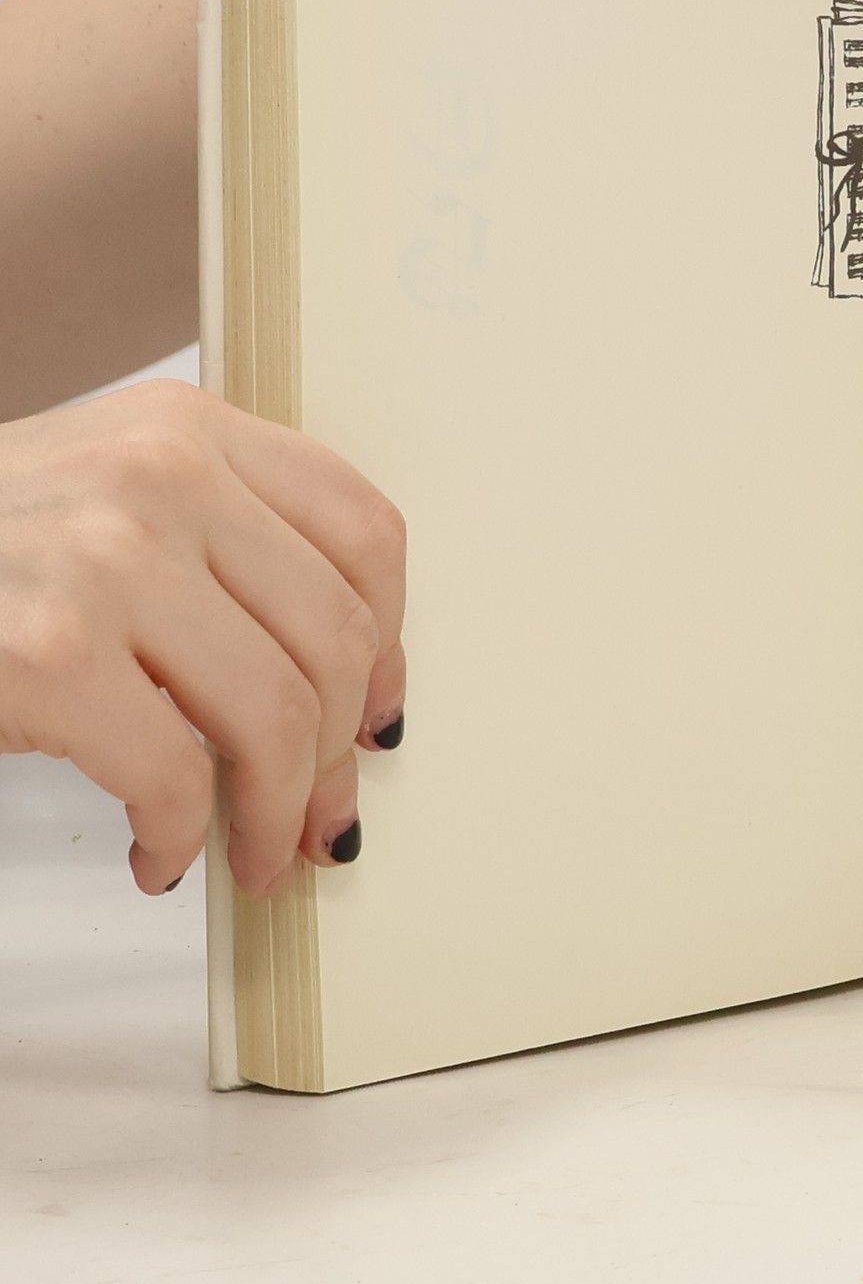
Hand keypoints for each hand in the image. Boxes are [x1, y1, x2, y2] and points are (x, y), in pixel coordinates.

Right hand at [0, 380, 406, 895]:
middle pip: (337, 636)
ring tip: (256, 852)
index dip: (391, 644)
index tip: (378, 714)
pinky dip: (182, 838)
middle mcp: (163, 476)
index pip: (365, 533)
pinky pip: (176, 774)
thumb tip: (352, 686)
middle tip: (318, 818)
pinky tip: (159, 854)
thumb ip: (224, 545)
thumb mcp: (107, 494)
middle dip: (340, 754)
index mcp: (191, 430)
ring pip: (279, 713)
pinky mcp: (50, 651)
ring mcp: (107, 559)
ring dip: (279, 811)